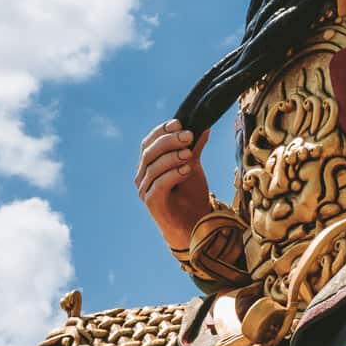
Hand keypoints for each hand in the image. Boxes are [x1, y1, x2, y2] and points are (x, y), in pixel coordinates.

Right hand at [134, 120, 210, 250]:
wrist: (195, 223)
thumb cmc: (191, 194)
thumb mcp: (193, 165)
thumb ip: (194, 148)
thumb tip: (203, 126)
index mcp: (148, 164)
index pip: (149, 142)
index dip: (162, 131)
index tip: (179, 123)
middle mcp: (142, 175)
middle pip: (149, 152)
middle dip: (169, 141)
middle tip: (189, 135)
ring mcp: (144, 190)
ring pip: (153, 167)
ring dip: (172, 157)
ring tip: (190, 153)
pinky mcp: (151, 202)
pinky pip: (158, 184)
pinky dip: (173, 174)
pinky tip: (187, 169)